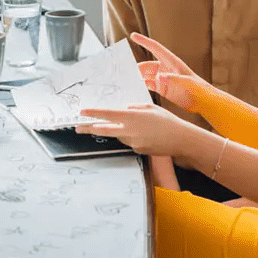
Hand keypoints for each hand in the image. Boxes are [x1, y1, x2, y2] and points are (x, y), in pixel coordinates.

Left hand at [78, 103, 192, 157]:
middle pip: (104, 130)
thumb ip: (134, 107)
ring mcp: (133, 142)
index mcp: (132, 117)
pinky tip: (147, 134)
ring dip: (121, 131)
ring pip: (119, 136)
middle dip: (89, 128)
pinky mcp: (137, 150)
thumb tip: (124, 109)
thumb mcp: (150, 108)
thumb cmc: (168, 120)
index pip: (107, 115)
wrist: (180, 139)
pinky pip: (130, 142)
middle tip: (78, 128)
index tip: (82, 112)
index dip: (93, 114)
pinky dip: (133, 137)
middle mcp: (129, 130)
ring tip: (141, 127)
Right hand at [130, 32, 204, 111]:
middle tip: (124, 72)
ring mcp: (163, 79)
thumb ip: (173, 79)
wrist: (203, 101)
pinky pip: (149, 85)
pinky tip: (134, 89)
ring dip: (137, 78)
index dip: (144, 41)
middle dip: (136, 67)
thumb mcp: (187, 83)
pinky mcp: (163, 88)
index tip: (132, 35)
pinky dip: (141, 86)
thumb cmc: (198, 89)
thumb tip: (160, 76)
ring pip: (146, 75)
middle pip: (146, 65)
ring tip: (126, 82)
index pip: (155, 48)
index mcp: (172, 62)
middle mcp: (165, 68)